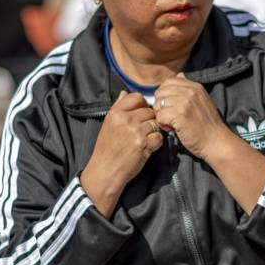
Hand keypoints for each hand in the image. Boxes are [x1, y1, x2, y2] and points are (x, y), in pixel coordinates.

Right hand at [79, 92, 164, 215]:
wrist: (105, 171)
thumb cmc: (106, 149)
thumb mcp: (108, 124)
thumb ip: (118, 107)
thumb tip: (125, 92)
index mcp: (115, 113)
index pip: (137, 97)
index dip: (142, 104)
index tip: (140, 114)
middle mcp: (126, 120)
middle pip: (149, 110)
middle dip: (149, 120)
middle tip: (142, 131)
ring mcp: (135, 132)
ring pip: (156, 123)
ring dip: (153, 131)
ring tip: (144, 139)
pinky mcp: (144, 145)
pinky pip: (159, 137)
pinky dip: (156, 143)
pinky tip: (147, 147)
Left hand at [153, 74, 232, 162]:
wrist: (216, 142)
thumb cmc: (207, 125)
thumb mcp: (202, 100)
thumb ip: (189, 88)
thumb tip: (179, 75)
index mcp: (195, 86)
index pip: (168, 81)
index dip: (164, 94)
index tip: (170, 106)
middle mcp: (190, 91)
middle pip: (160, 92)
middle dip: (160, 105)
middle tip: (169, 116)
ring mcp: (185, 102)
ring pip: (158, 104)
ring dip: (161, 116)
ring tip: (172, 123)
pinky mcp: (180, 115)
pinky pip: (160, 116)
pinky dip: (163, 125)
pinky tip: (173, 129)